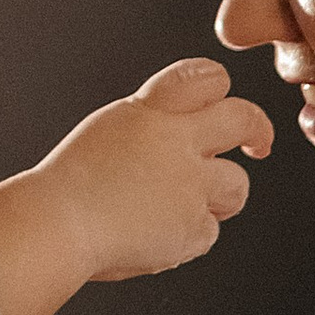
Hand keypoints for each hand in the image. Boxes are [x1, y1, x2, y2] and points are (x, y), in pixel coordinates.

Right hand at [0, 62, 274, 314]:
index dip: (218, 88)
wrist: (57, 224)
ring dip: (221, 196)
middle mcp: (176, 141)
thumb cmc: (70, 185)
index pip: (204, 78)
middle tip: (257, 145)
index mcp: (149, 111)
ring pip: (237, 184)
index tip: (219, 104)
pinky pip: (208, 231)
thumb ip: (151, 127)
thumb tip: (187, 135)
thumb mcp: (109, 131)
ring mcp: (189, 185)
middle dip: (257, 131)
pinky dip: (187, 236)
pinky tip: (155, 236)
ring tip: (184, 207)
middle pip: (243, 119)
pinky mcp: (192, 227)